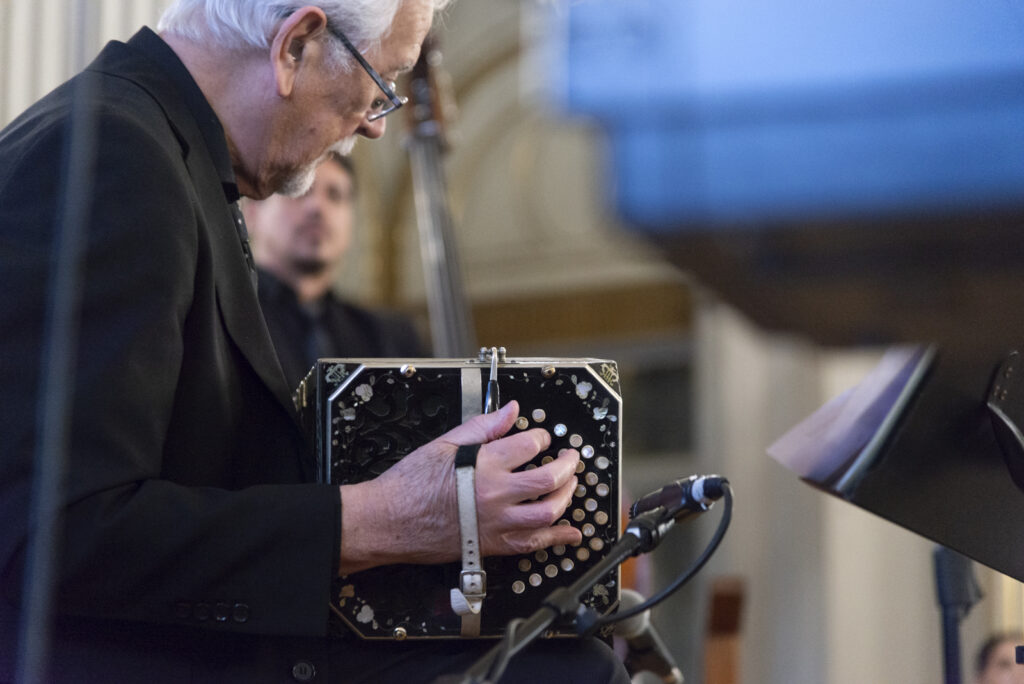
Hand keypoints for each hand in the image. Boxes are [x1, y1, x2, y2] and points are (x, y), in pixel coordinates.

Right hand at [338, 400, 581, 574]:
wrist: (389, 521)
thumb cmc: (410, 484)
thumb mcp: (445, 444)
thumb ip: (483, 426)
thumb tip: (509, 411)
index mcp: (486, 464)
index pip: (530, 445)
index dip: (541, 437)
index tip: (541, 437)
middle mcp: (496, 495)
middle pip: (549, 479)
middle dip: (567, 466)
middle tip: (571, 458)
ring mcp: (497, 524)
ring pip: (548, 512)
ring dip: (566, 497)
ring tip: (570, 485)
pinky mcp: (492, 546)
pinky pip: (533, 544)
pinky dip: (556, 539)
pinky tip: (571, 534)